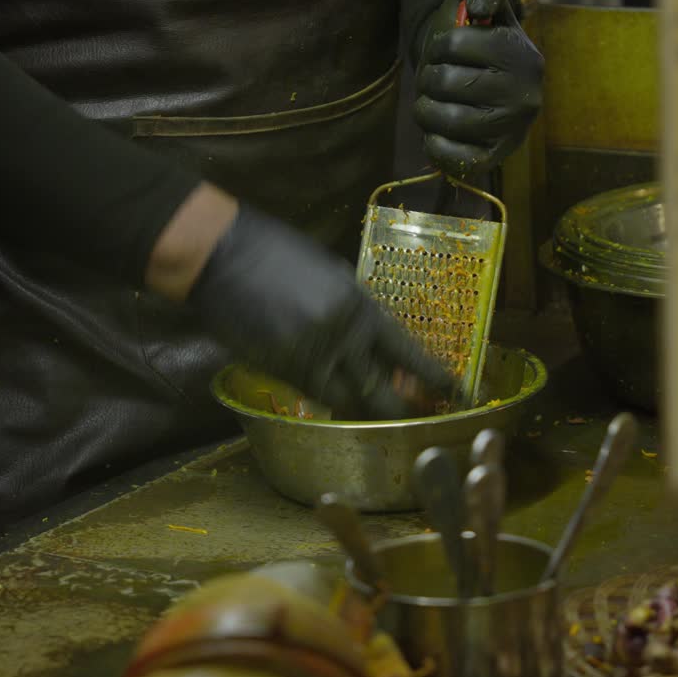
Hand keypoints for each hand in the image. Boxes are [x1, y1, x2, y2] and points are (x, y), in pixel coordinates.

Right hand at [186, 203, 454, 418]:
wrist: (222, 254)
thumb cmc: (274, 254)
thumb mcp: (329, 274)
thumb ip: (353, 310)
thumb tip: (372, 343)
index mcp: (360, 304)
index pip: (407, 351)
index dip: (433, 377)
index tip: (455, 393)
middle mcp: (343, 333)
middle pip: (382, 392)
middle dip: (401, 412)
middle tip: (415, 423)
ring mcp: (311, 353)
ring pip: (347, 403)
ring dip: (361, 414)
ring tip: (373, 422)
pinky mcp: (280, 368)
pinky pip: (313, 396)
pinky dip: (326, 401)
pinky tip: (333, 403)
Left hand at [414, 0, 543, 176]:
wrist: (499, 91)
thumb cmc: (481, 47)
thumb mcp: (487, 13)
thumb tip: (477, 8)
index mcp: (519, 52)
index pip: (451, 43)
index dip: (435, 47)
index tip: (443, 52)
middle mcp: (523, 93)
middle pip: (445, 82)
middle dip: (427, 80)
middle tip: (433, 82)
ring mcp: (513, 129)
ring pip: (446, 120)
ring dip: (425, 112)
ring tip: (430, 106)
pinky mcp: (498, 157)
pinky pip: (457, 157)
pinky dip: (435, 146)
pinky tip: (435, 134)